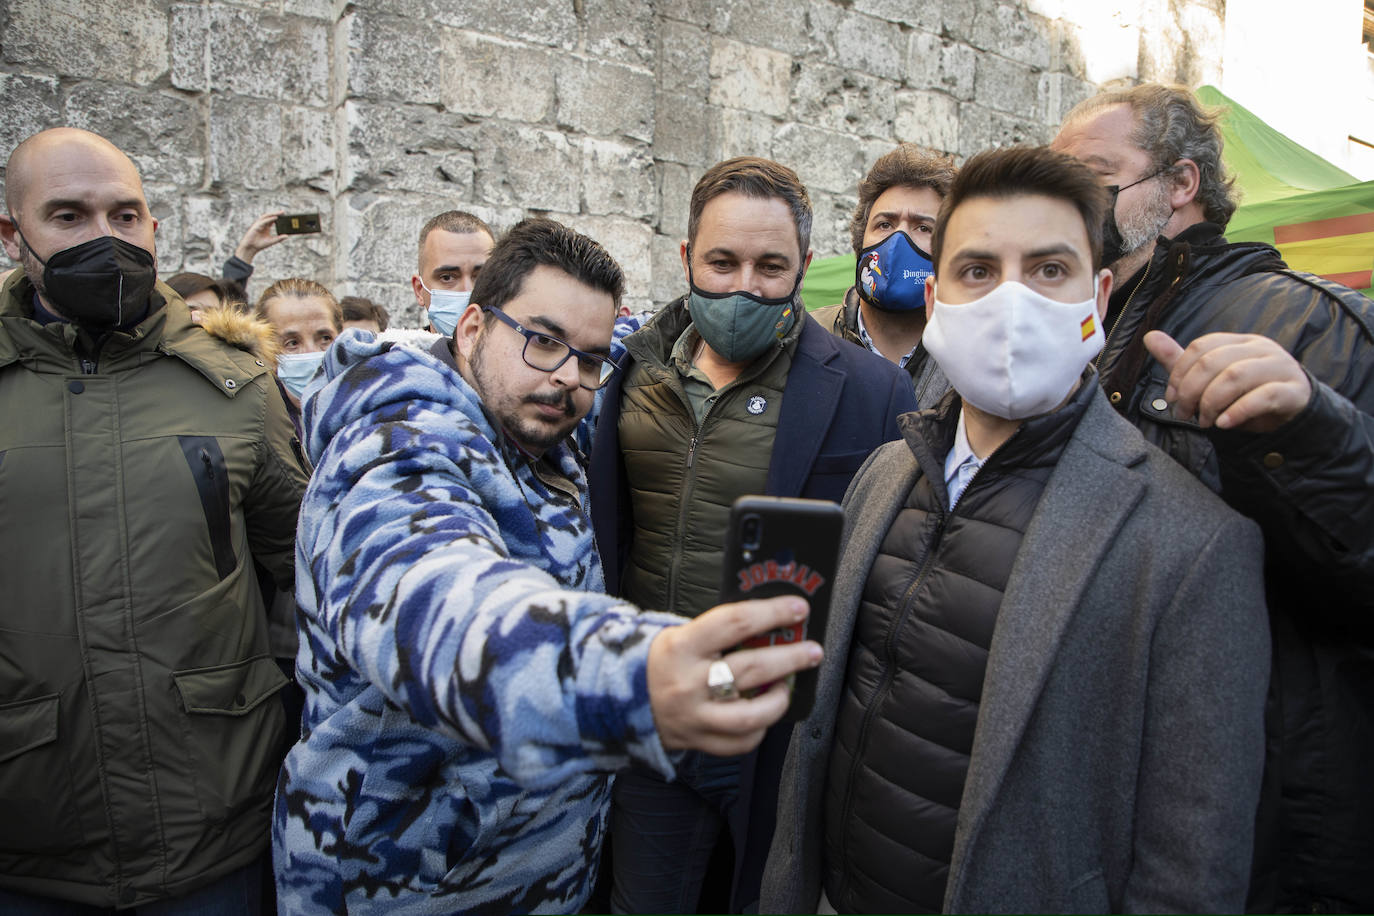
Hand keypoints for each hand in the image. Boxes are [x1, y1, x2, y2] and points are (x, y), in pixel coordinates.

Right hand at [234, 211, 288, 262]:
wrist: (251, 247)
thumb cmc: (260, 244)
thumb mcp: (272, 241)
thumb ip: (279, 238)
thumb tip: (287, 236)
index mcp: (266, 227)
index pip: (273, 220)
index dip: (278, 218)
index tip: (285, 216)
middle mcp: (263, 224)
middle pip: (270, 217)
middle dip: (276, 214)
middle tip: (283, 212)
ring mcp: (259, 224)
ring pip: (266, 217)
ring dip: (273, 214)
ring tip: (279, 213)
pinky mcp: (256, 226)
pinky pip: (263, 221)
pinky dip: (269, 219)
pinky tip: (274, 218)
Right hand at [647, 596, 821, 755]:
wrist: (616, 700)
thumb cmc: (657, 661)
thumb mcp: (679, 635)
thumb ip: (719, 633)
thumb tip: (769, 625)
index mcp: (682, 645)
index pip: (735, 623)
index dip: (772, 613)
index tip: (798, 608)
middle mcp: (689, 682)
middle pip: (752, 668)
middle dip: (791, 657)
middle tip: (813, 651)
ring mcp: (695, 716)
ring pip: (752, 713)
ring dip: (780, 698)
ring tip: (788, 686)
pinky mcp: (698, 742)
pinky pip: (742, 741)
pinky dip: (760, 727)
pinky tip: (764, 712)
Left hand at [1144, 330, 1310, 431]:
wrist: (1294, 413)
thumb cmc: (1247, 394)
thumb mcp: (1211, 379)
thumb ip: (1181, 361)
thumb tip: (1149, 336)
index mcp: (1240, 342)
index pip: (1202, 347)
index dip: (1180, 373)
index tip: (1172, 398)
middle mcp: (1261, 349)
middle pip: (1215, 361)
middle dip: (1191, 391)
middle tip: (1185, 414)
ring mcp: (1280, 367)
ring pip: (1236, 376)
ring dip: (1212, 402)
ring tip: (1204, 421)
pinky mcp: (1294, 391)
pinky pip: (1264, 396)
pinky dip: (1238, 411)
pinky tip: (1223, 424)